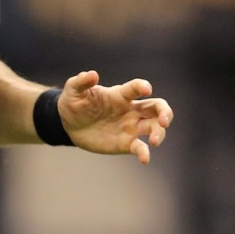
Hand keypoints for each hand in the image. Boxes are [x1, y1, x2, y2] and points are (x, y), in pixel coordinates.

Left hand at [58, 71, 173, 164]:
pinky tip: (144, 159)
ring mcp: (130, 127)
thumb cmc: (74, 103)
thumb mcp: (73, 90)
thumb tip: (91, 74)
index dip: (142, 86)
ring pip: (154, 128)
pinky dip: (144, 153)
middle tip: (164, 121)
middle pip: (157, 108)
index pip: (135, 88)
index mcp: (119, 95)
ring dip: (159, 134)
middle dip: (165, 113)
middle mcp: (130, 110)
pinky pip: (140, 148)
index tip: (145, 89)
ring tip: (154, 141)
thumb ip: (81, 82)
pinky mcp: (126, 143)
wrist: (68, 125)